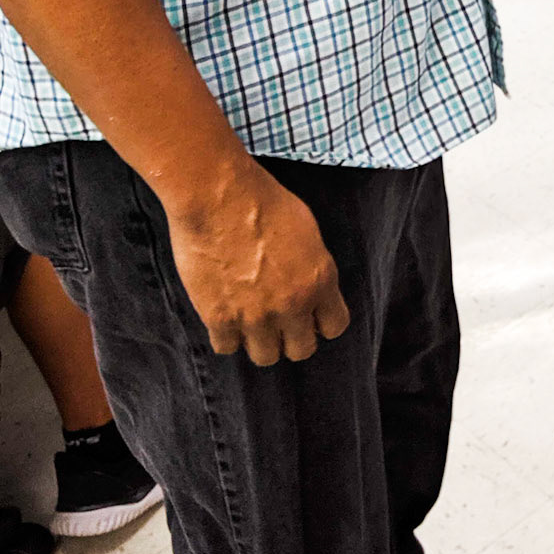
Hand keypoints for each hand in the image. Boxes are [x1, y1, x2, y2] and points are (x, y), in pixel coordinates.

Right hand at [166, 162, 350, 366]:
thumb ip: (312, 268)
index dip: (321, 322)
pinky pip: (227, 347)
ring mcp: (255, 316)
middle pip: (301, 350)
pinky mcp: (219, 318)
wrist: (219, 197)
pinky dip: (226, 336)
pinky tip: (225, 317)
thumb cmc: (264, 202)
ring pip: (265, 357)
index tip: (310, 316)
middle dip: (292, 337)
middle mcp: (292, 305)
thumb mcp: (308, 231)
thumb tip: (311, 288)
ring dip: (259, 341)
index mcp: (319, 281)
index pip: (334, 327)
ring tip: (251, 322)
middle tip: (279, 322)